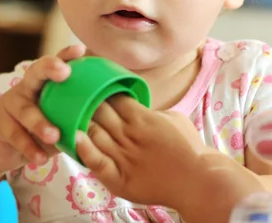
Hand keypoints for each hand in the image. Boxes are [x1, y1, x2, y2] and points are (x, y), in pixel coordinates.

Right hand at [0, 44, 86, 172]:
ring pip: (26, 111)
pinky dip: (30, 148)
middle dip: (50, 68)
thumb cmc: (37, 126)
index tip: (81, 50)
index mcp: (44, 83)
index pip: (57, 63)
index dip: (67, 54)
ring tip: (54, 135)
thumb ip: (76, 113)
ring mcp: (11, 105)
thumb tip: (110, 113)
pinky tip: (39, 159)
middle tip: (65, 72)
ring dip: (41, 123)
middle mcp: (27, 88)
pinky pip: (16, 136)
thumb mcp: (56, 116)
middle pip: (36, 72)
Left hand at [76, 95, 205, 208]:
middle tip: (81, 101)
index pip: (115, 99)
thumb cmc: (189, 148)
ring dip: (83, 123)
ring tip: (74, 117)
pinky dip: (84, 149)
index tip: (97, 90)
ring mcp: (123, 157)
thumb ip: (152, 112)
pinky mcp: (119, 179)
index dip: (103, 92)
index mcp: (142, 118)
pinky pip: (97, 162)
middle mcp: (130, 135)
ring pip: (95, 134)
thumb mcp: (174, 118)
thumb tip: (138, 108)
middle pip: (100, 113)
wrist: (197, 180)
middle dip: (89, 104)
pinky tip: (75, 138)